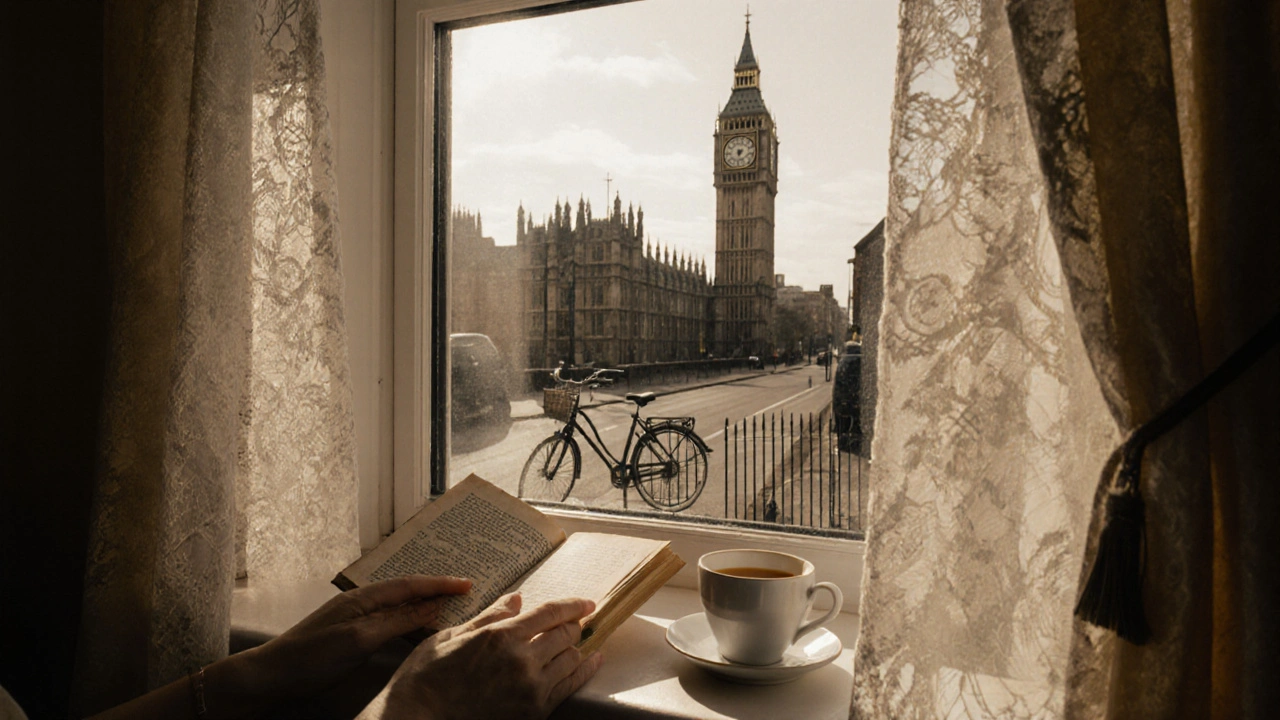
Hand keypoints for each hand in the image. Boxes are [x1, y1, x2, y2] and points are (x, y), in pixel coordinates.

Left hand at [248, 575, 472, 697]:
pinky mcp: (353, 639)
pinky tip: (420, 631)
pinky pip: (391, 625)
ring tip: (451, 610)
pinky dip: (410, 624)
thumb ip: (396, 622)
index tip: (468, 584)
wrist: (272, 677)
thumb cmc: (311, 657)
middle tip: (466, 593)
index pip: (410, 585)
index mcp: (363, 598)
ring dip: (425, 607)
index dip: (440, 584)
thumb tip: (431, 609)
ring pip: (400, 609)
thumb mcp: (358, 639)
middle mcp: (362, 604)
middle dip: (437, 590)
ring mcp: (357, 621)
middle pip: (407, 593)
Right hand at [363, 593, 603, 719]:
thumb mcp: (453, 635)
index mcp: (500, 636)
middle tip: (576, 623)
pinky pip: (569, 687)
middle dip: (574, 625)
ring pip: (571, 660)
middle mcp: (521, 661)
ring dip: (576, 648)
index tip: (587, 603)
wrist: (417, 719)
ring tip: (577, 643)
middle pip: (565, 635)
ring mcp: (529, 689)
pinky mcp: (533, 713)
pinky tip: (591, 663)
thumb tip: (517, 599)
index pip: (550, 613)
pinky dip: (584, 672)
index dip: (573, 605)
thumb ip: (490, 616)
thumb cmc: (427, 676)